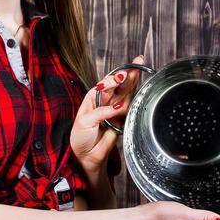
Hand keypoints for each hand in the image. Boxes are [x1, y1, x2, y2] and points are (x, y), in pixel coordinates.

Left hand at [69, 55, 145, 171]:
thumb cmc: (81, 136)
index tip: (120, 75)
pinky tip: (138, 89)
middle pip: (119, 85)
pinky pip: (131, 107)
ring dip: (133, 81)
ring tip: (138, 71)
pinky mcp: (123, 120)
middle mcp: (105, 101)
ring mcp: (116, 110)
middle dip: (127, 74)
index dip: (113, 78)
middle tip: (136, 64)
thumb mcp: (85, 121)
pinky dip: (135, 98)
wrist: (86, 155)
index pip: (105, 84)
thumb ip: (102, 112)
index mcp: (93, 98)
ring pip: (127, 92)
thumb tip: (118, 107)